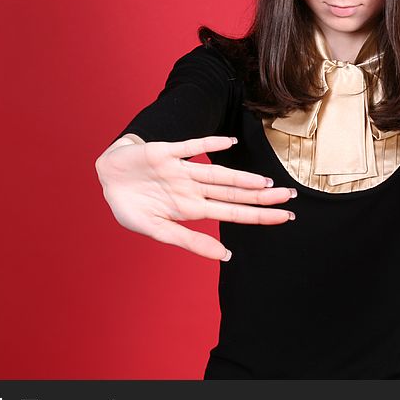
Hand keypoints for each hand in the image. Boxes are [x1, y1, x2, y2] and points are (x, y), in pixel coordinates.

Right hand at [95, 135, 295, 261]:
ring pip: (217, 173)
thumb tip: (227, 256)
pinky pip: (190, 147)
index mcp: (192, 208)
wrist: (108, 176)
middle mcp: (192, 188)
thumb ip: (191, 241)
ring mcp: (181, 170)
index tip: (285, 216)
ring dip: (242, 177)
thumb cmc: (132, 205)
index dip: (259, 214)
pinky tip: (230, 143)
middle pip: (233, 192)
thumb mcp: (158, 230)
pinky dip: (208, 145)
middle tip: (291, 196)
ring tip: (267, 181)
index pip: (233, 212)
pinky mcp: (165, 153)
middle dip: (261, 196)